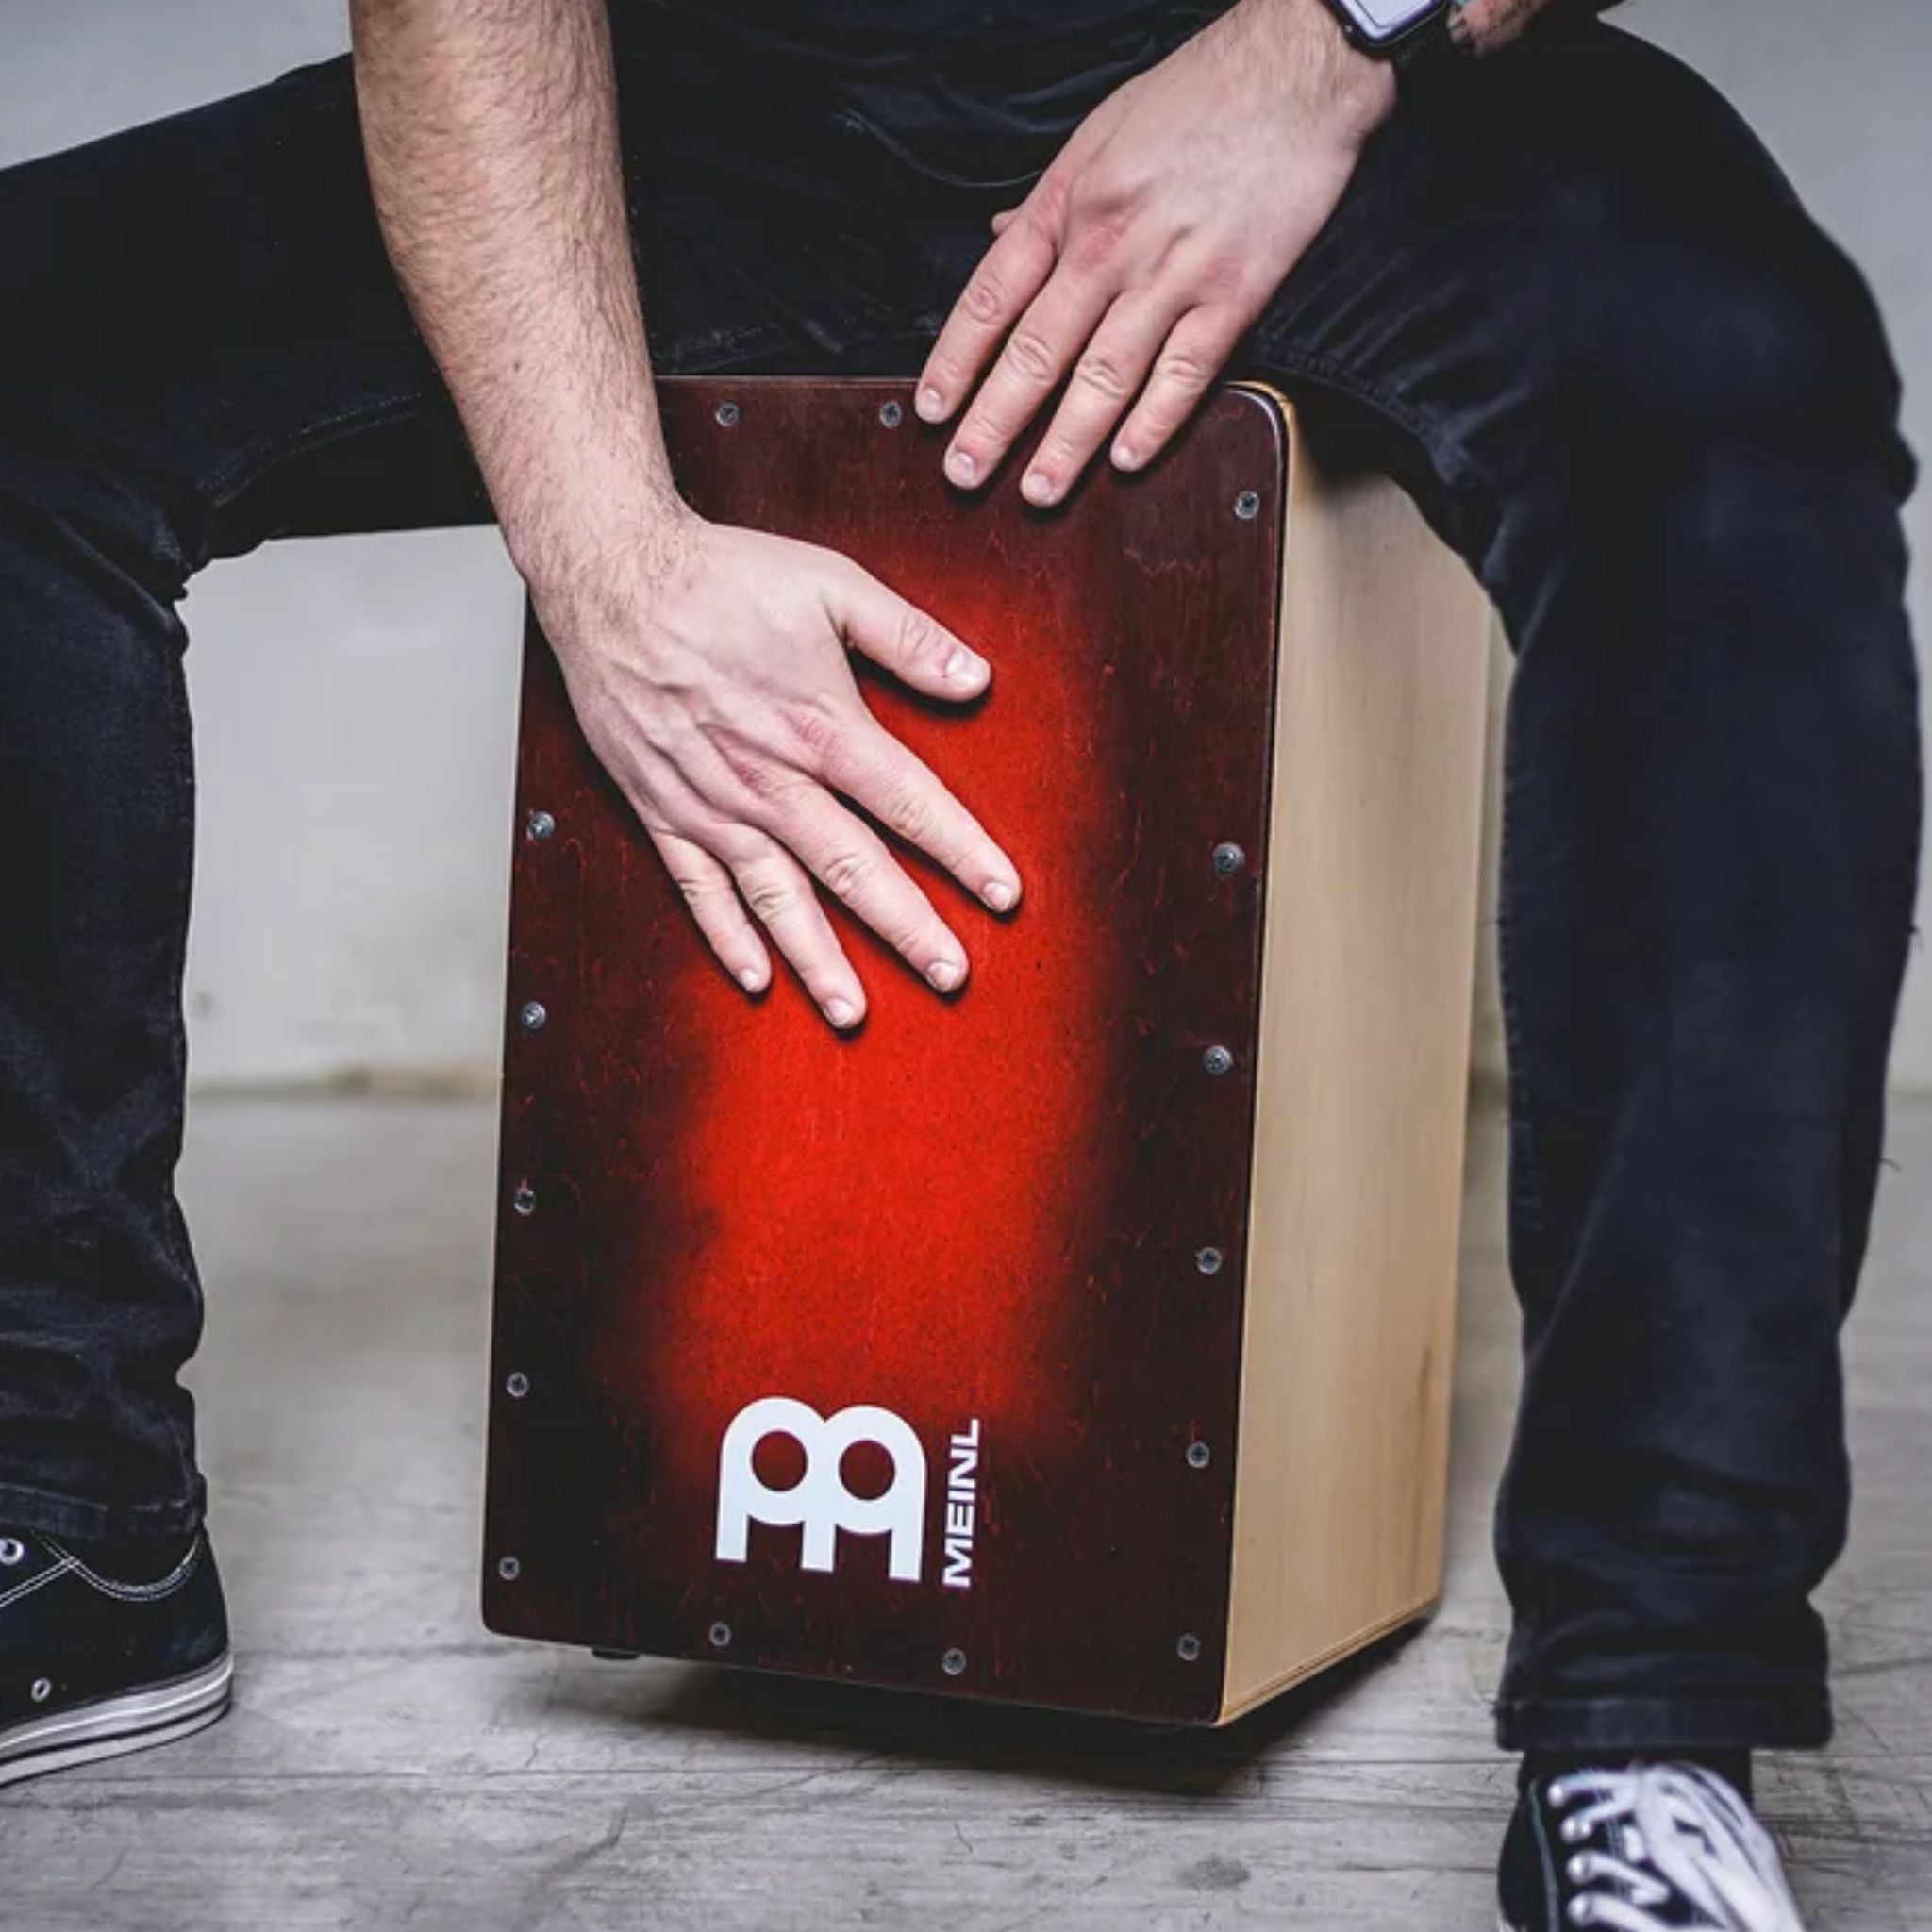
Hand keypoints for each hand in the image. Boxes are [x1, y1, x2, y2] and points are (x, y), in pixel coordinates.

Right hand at [541, 512, 1021, 1029]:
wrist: (611, 578)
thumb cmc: (722, 577)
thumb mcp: (829, 585)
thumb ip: (908, 637)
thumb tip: (977, 678)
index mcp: (820, 726)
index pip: (908, 804)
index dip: (961, 852)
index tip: (1003, 895)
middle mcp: (770, 780)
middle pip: (852, 868)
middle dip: (906, 927)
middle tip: (950, 976)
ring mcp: (713, 804)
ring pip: (777, 898)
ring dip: (819, 960)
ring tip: (854, 1012)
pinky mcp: (664, 810)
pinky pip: (698, 889)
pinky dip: (726, 937)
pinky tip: (756, 980)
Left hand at [915, 0, 1394, 502]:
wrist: (1296, 69)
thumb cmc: (1198, 96)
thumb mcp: (1099, 133)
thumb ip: (1050, 199)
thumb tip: (1002, 235)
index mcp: (1069, 204)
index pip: (991, 297)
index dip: (956, 360)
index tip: (931, 409)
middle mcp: (1110, 246)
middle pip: (1036, 351)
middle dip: (993, 421)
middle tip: (964, 472)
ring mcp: (1172, 275)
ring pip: (1103, 377)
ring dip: (1065, 443)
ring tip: (1037, 491)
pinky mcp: (1234, 294)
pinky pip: (1184, 374)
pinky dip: (1152, 422)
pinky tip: (1124, 460)